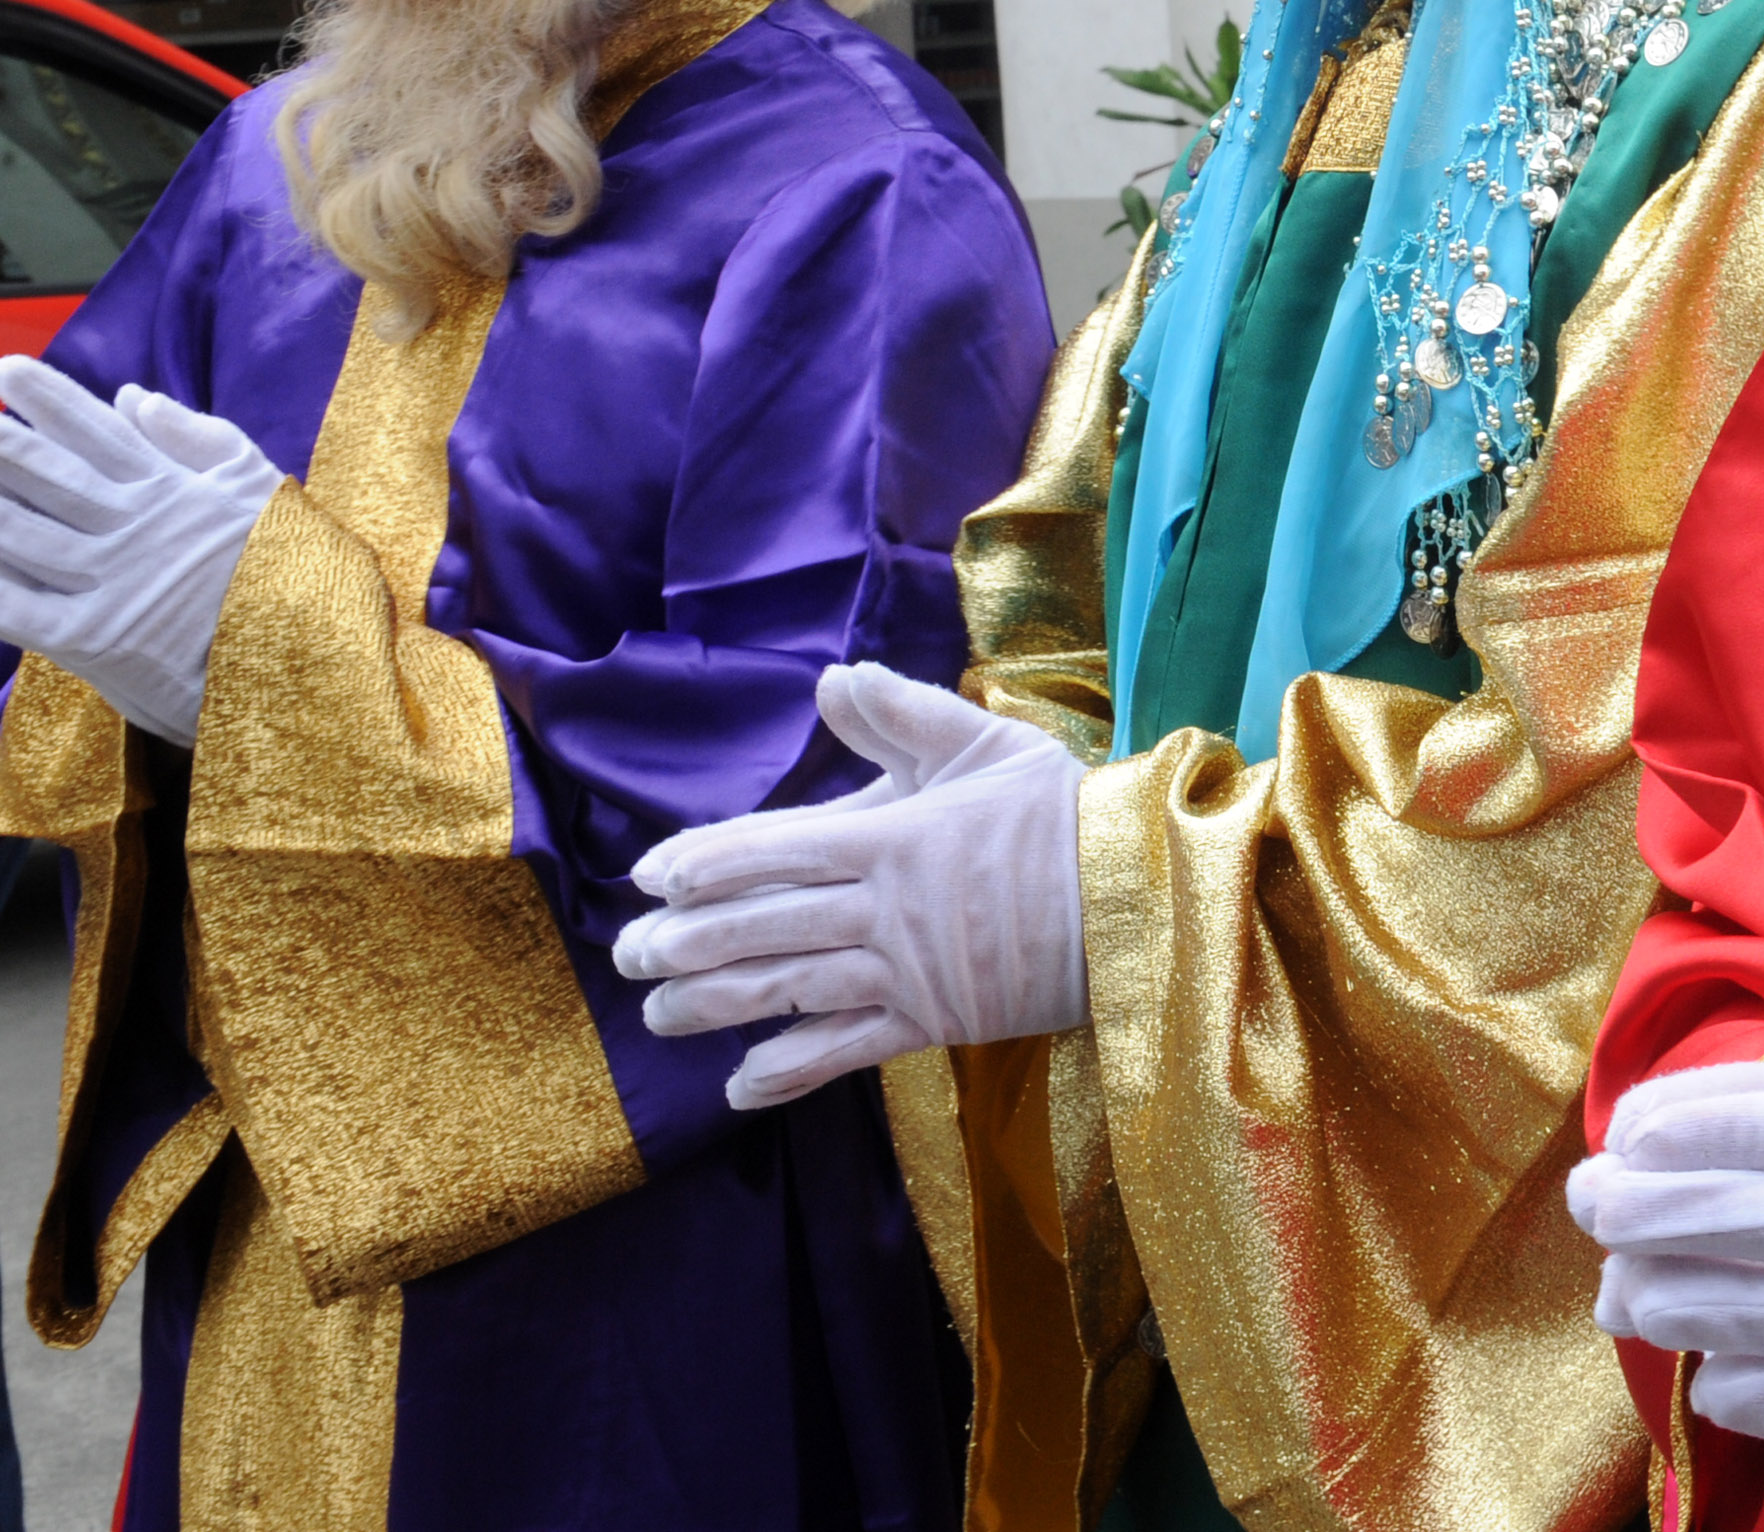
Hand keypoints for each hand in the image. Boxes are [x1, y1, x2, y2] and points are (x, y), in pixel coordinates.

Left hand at [0, 355, 283, 747]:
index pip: (97, 433)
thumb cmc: (292, 572)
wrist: (306, 659)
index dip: (48, 400)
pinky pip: (22, 617)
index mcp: (171, 489)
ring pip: (21, 540)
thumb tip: (135, 399)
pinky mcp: (97, 642)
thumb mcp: (260, 486)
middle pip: (45, 480)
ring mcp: (110, 584)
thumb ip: (198, 438)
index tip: (4, 372)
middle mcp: (132, 529)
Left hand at [615, 662, 1088, 1109]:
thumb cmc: (1061, 813)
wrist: (1135, 893)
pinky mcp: (934, 1019)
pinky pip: (847, 1051)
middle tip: (629, 957)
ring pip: (790, 989)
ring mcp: (907, 969)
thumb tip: (831, 679)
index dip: (706, 863)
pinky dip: (790, 1069)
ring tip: (659, 1016)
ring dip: (716, 1005)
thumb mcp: (986, 743)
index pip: (775, 848)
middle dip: (687, 942)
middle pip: (765, 925)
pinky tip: (741, 1084)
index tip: (651, 878)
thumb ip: (902, 713)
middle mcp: (885, 907)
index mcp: (893, 836)